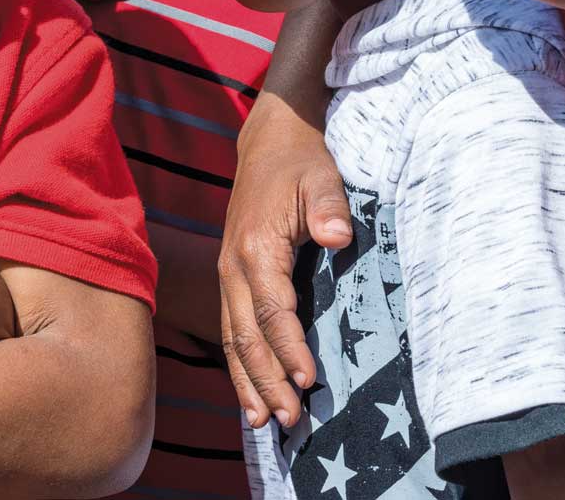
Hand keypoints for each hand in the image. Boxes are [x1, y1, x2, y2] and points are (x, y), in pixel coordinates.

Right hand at [219, 88, 349, 429]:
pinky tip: (250, 393)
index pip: (274, 310)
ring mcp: (228, 273)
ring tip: (264, 423)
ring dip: (248, 382)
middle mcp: (234, 266)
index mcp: (256, 246)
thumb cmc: (299, 161)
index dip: (290, 348)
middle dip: (268, 381)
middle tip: (292, 420)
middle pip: (247, 335)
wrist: (268, 141)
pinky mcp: (232, 277)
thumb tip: (337, 238)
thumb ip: (329, 209)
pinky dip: (239, 365)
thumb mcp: (321, 176)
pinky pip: (230, 328)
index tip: (310, 380)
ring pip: (232, 338)